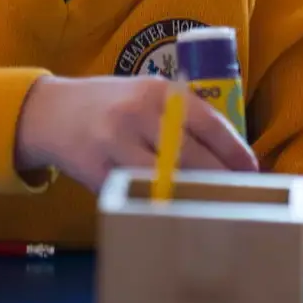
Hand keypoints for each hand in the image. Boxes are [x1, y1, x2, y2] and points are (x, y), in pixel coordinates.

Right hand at [14, 75, 257, 190]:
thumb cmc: (111, 105)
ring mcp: (114, 142)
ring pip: (163, 178)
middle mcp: (138, 113)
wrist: (51, 112)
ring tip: (210, 206)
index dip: (234, 150)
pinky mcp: (96, 169)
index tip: (252, 170)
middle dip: (218, 179)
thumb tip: (229, 152)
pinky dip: (155, 202)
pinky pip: (134, 192)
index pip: (208, 123)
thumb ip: (180, 116)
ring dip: (189, 195)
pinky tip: (171, 210)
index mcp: (158, 92)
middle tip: (238, 196)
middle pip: (190, 155)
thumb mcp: (146, 95)